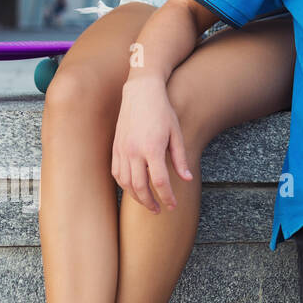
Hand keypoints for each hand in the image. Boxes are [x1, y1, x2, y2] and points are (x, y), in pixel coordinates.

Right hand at [112, 76, 191, 212]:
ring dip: (136, 197)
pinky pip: (116, 172)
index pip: (159, 181)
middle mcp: (134, 152)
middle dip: (150, 202)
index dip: (167, 197)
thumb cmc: (163, 111)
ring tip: (147, 203)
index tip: (173, 206)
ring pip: (125, 183)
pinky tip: (133, 189)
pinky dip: (124, 185)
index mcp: (152, 148)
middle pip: (140, 187)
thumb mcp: (177, 133)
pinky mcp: (115, 147)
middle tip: (159, 210)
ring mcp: (122, 150)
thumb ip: (180, 158)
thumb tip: (187, 179)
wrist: (141, 93)